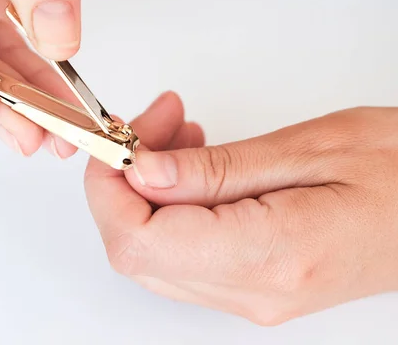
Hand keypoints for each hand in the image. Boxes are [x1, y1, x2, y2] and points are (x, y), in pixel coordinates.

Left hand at [85, 98, 397, 324]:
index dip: (108, 187)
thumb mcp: (310, 150)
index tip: (120, 139)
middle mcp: (253, 291)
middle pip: (135, 250)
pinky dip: (171, 207)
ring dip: (146, 191)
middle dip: (123, 181)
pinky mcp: (254, 285)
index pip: (138, 239)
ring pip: (152, 253)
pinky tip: (195, 166)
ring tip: (179, 134)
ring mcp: (251, 296)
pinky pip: (182, 253)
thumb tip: (141, 172)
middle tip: (153, 124)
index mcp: (269, 256)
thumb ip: (215, 170)